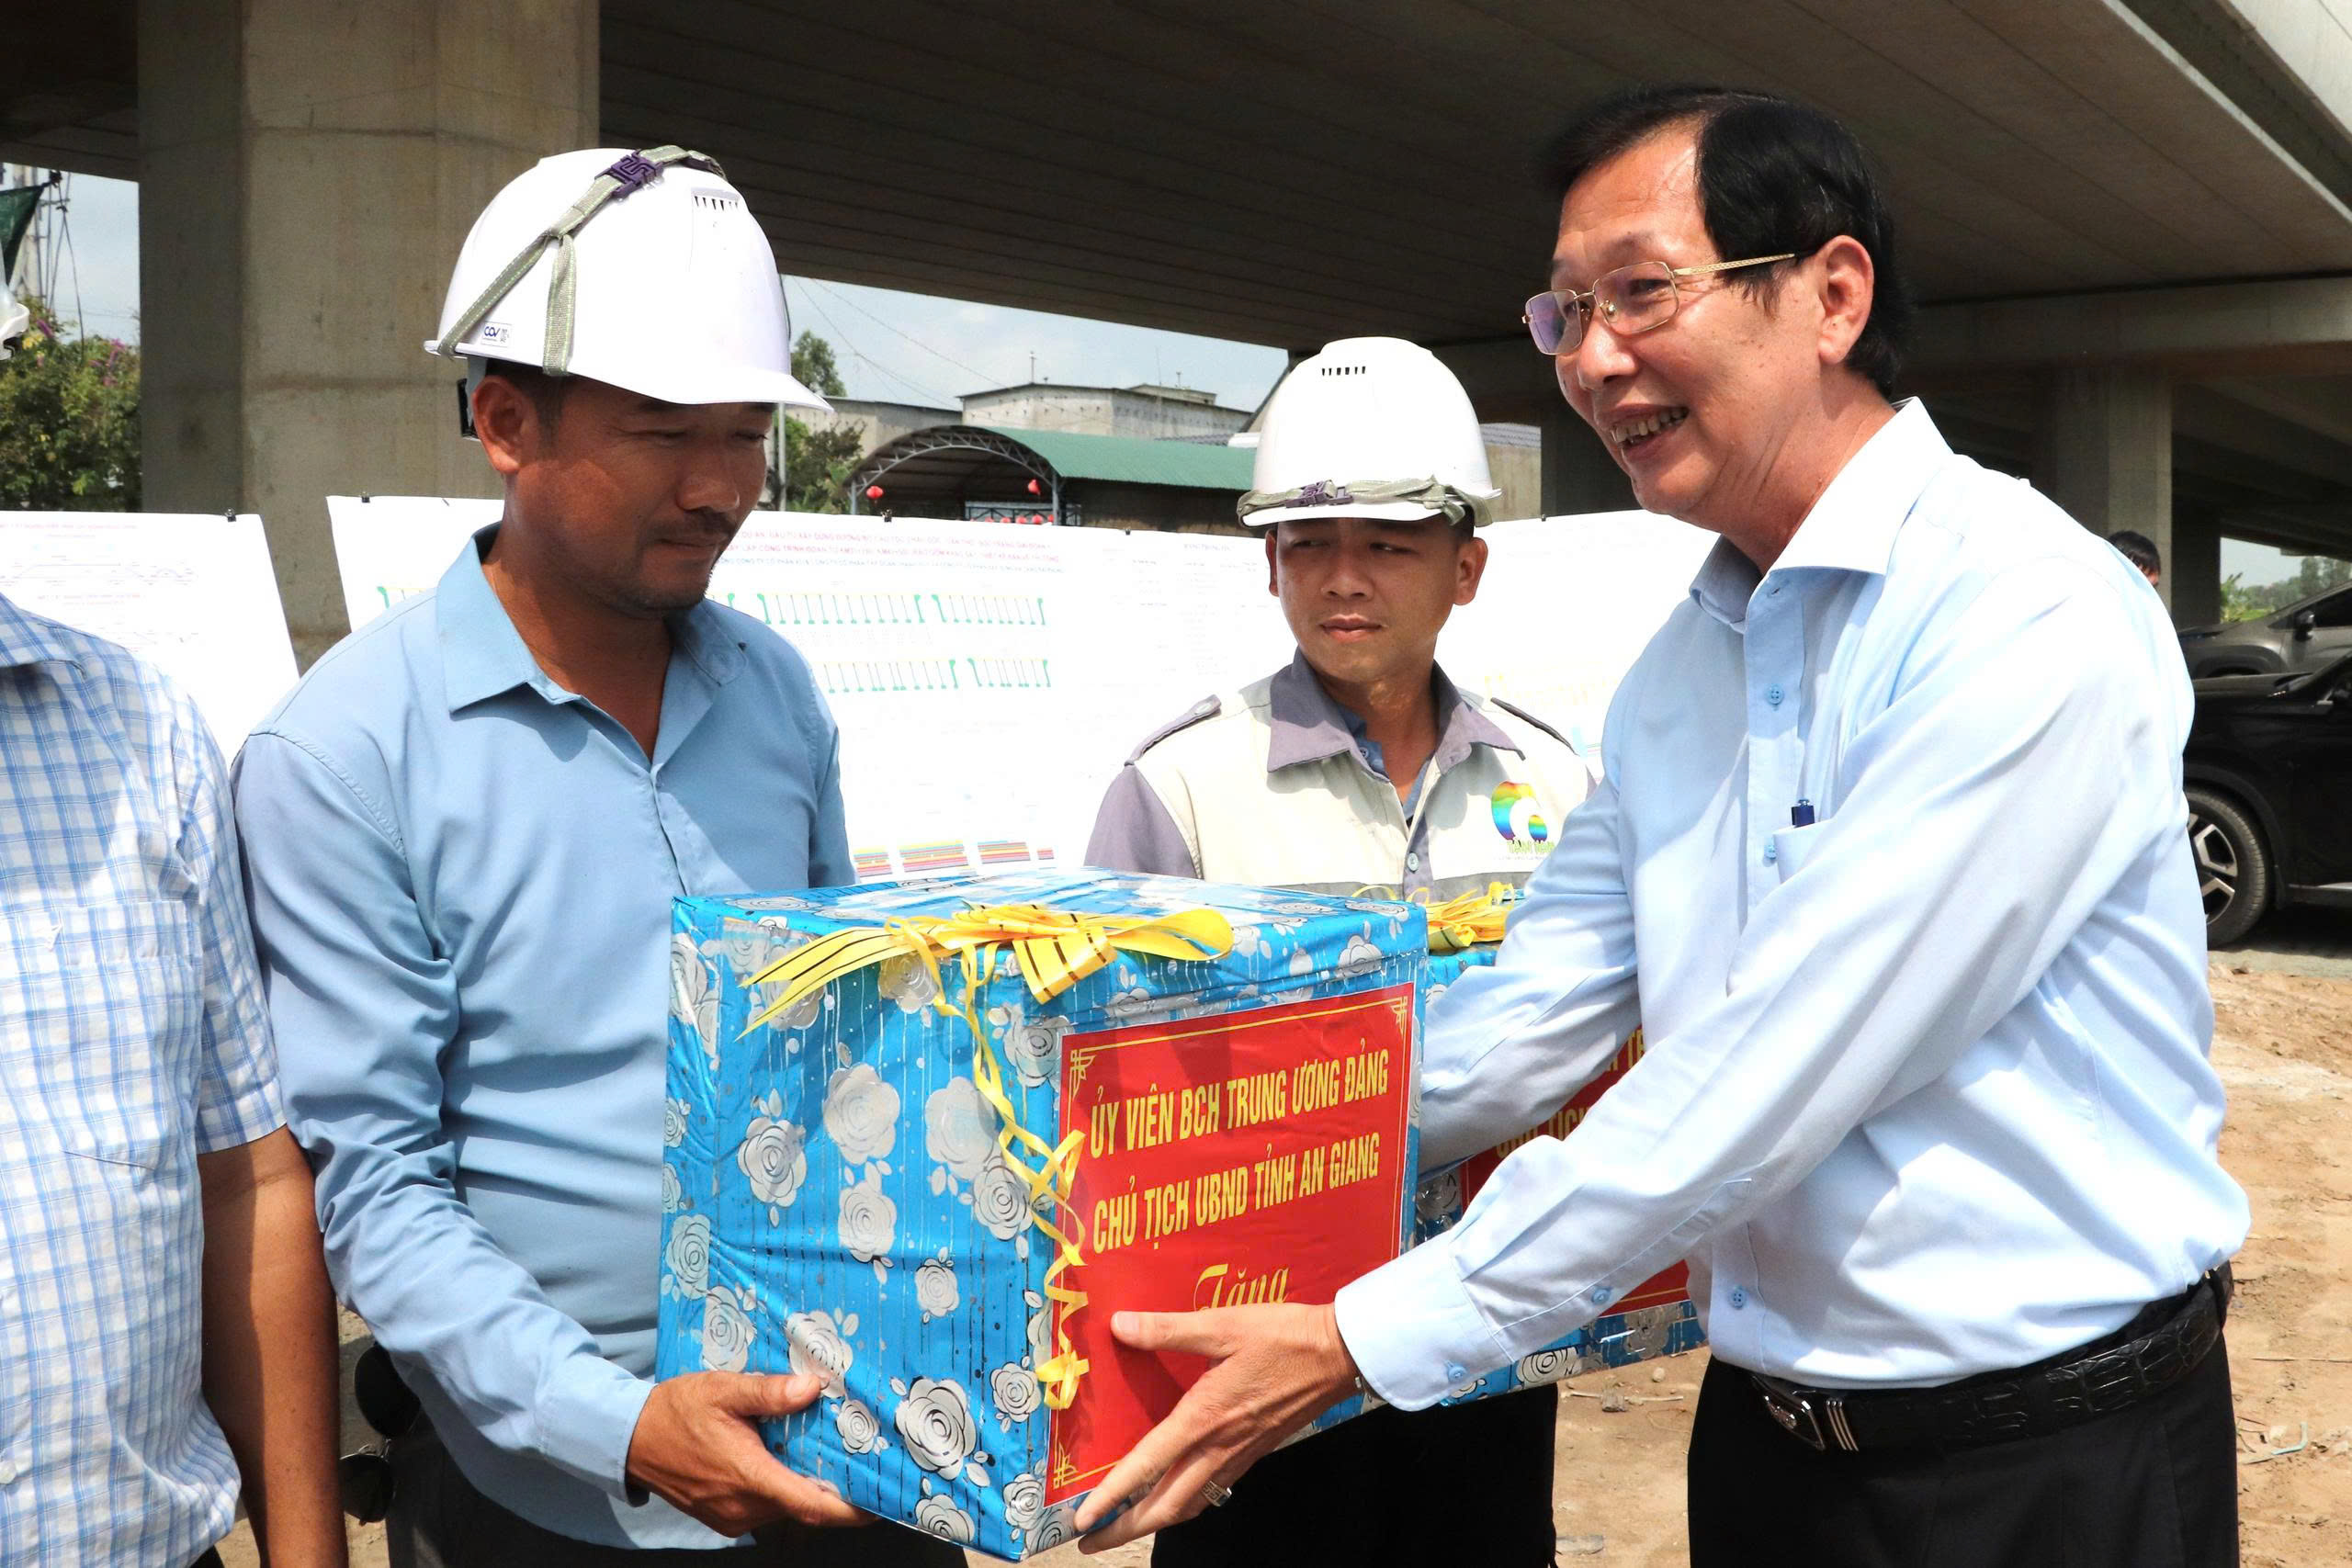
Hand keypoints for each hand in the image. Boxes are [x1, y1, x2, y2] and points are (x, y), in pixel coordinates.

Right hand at [625, 1372, 869, 1536]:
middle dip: (836, 1490)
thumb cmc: (675, 1412)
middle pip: (804, 1507)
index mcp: (748, 1477)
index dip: (851, 1510)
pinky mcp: (723, 1516)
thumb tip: (812, 1388)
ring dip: (808, 1487)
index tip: (880, 1503)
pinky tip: (791, 1461)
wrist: (629, 1439)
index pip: (811, 1506)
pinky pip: (765, 1507)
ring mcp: (731, 1516)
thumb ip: (768, 1391)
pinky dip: (784, 1488)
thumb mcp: (722, 1390)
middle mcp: (742, 1506)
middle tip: (863, 1461)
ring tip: (831, 1455)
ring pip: (785, 1507)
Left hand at [1072, 1302, 1363, 1552]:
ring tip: (1124, 1528)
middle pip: (1165, 1506)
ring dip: (1153, 1522)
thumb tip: (1121, 1326)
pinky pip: (1212, 1491)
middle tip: (1091, 1540)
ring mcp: (1239, 1454)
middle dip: (1125, 1529)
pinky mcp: (1255, 1452)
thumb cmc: (1282, 1336)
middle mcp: (1218, 1446)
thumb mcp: (1221, 1324)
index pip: (1147, 1465)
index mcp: (1204, 1417)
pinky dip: (1185, 1504)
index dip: (1112, 1495)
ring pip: (1189, 1504)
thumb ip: (1168, 1330)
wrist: (1339, 1352)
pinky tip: (1176, 1496)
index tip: (1083, 1519)